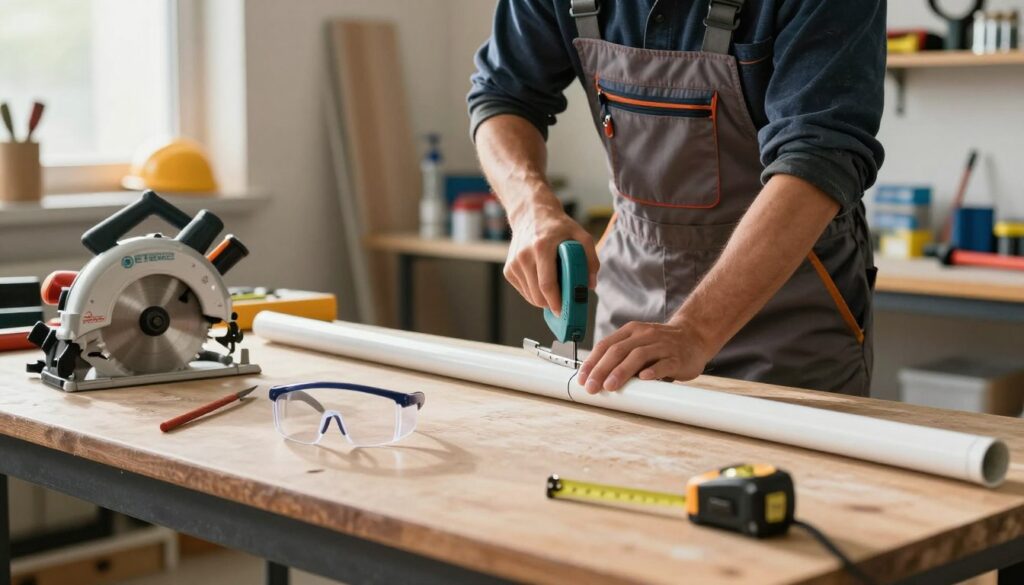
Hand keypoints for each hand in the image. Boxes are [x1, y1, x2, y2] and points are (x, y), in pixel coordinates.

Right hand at [504, 194, 598, 314]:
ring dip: (544, 299)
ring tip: (555, 288)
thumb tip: (590, 284)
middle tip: (564, 303)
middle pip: (537, 294)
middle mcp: (524, 255)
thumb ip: (590, 258)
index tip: (563, 311)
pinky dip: (535, 292)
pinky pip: (524, 291)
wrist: (531, 215)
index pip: (547, 283)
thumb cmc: (558, 227)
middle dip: (552, 304)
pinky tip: (542, 280)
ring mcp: (514, 263)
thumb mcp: (580, 235)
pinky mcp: (508, 269)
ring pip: (530, 296)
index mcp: (542, 246)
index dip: (555, 301)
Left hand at [576, 320, 713, 393]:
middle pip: (618, 350)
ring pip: (638, 356)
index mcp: (632, 331)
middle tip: (592, 387)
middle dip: (602, 370)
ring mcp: (662, 345)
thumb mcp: (639, 345)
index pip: (606, 345)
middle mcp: (645, 335)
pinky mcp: (677, 357)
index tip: (583, 379)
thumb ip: (622, 358)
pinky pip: (664, 363)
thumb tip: (598, 379)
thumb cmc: (661, 345)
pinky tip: (644, 379)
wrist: (695, 336)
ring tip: (610, 386)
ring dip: (621, 371)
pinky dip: (653, 371)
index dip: (592, 362)